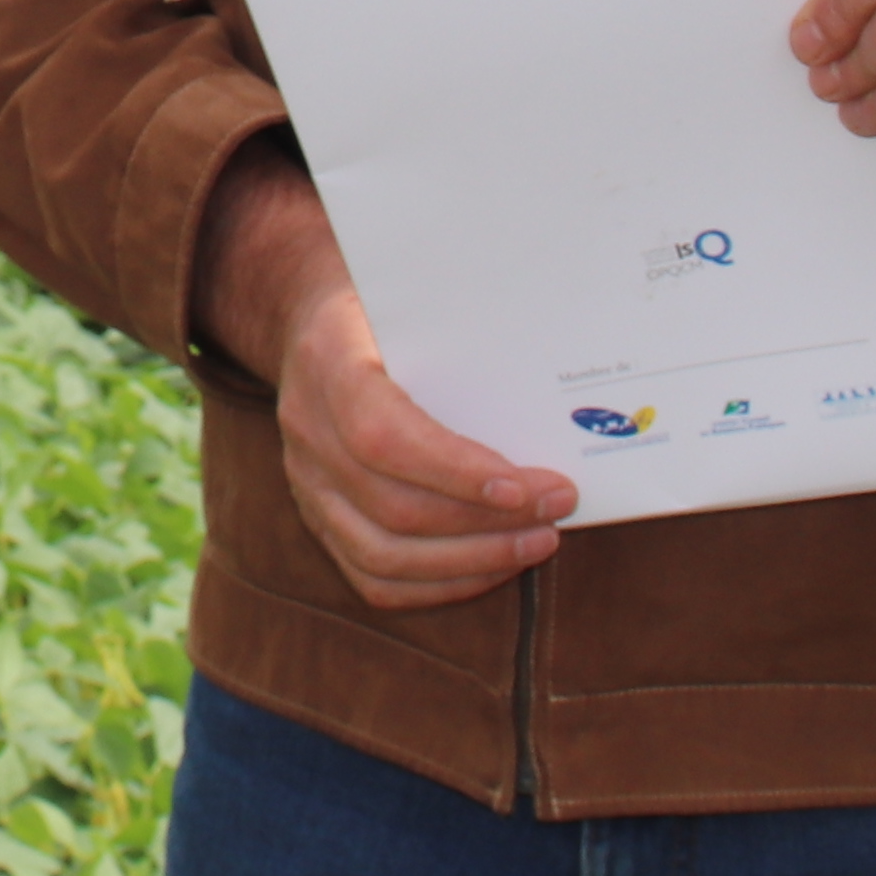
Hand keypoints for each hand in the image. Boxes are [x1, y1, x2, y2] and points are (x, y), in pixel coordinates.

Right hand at [193, 142, 573, 610]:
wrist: (309, 315)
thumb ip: (470, 320)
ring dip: (471, 560)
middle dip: (488, 520)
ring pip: (380, 554)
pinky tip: (490, 565)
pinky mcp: (316, 514)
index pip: (383, 435)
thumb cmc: (385, 303)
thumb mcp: (416, 291)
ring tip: (536, 541)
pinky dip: (438, 584)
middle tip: (559, 505)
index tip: (529, 485)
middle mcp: (306, 426)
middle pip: (392, 506)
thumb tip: (571, 358)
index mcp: (328, 359)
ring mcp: (305, 478)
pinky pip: (370, 577)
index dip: (456, 471)